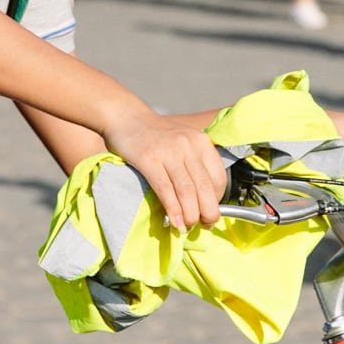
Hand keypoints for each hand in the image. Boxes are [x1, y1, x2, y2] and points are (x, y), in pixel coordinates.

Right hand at [101, 105, 229, 231]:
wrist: (125, 116)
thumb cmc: (154, 134)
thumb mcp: (182, 141)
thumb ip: (194, 164)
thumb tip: (203, 200)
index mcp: (201, 141)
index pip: (218, 178)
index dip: (217, 201)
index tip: (210, 213)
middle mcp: (188, 145)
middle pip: (205, 188)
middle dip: (207, 213)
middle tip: (203, 225)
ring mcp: (168, 151)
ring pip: (187, 192)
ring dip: (189, 215)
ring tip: (187, 227)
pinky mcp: (149, 159)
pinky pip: (165, 190)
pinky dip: (172, 210)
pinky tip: (174, 222)